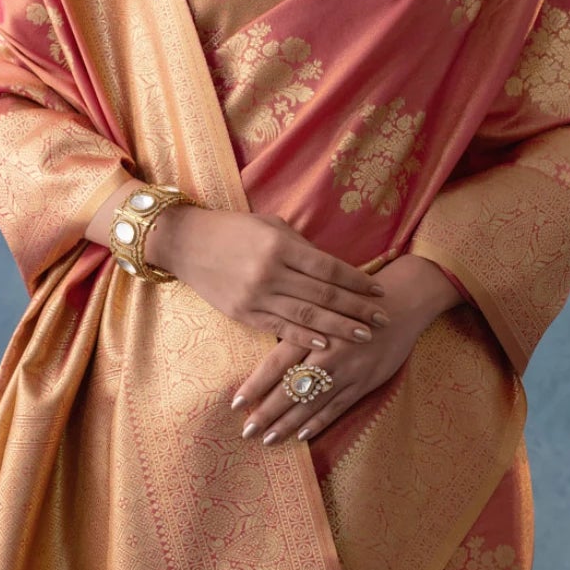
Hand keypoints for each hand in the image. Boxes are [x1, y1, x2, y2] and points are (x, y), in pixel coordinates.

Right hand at [145, 203, 391, 351]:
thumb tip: (334, 269)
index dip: (357, 282)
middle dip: (357, 309)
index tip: (379, 291)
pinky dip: (305, 338)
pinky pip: (280, 329)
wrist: (186, 243)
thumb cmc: (233, 229)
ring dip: (339, 327)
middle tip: (383, 318)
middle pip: (324, 296)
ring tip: (364, 334)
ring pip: (307, 317)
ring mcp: (256, 296)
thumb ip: (301, 247)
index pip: (329, 269)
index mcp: (281, 246)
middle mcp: (271, 272)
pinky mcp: (244, 313)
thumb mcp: (270, 226)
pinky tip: (326, 343)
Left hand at [230, 254, 463, 445]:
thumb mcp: (324, 303)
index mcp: (314, 331)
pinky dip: (319, 422)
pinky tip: (302, 434)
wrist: (403, 302)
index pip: (277, 364)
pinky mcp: (366, 382)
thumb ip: (298, 324)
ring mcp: (349, 372)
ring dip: (288, 424)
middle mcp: (329, 353)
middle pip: (291, 389)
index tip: (236, 402)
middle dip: (267, 412)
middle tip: (246, 430)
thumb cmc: (356, 299)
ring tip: (267, 438)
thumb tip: (264, 341)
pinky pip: (338, 407)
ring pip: (312, 403)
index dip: (256, 385)